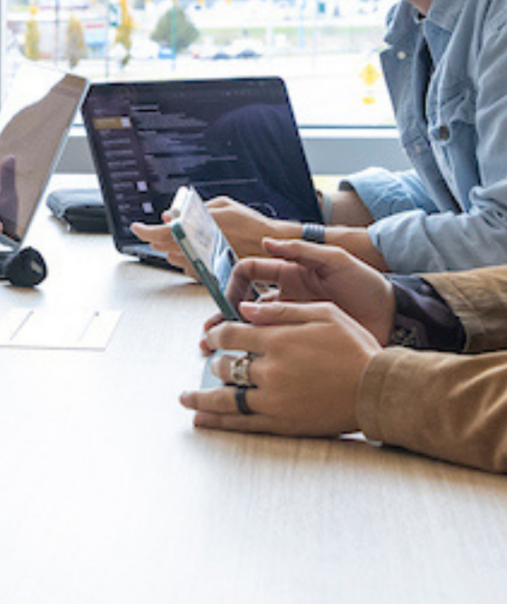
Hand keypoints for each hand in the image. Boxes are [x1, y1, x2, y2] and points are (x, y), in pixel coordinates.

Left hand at [132, 194, 303, 268]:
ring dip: (173, 247)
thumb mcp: (222, 206)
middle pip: (163, 246)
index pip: (161, 232)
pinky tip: (198, 248)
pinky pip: (187, 267)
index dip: (145, 230)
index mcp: (199, 228)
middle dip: (159, 237)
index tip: (136, 227)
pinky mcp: (208, 274)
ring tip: (185, 237)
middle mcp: (198, 248)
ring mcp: (202, 263)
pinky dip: (187, 256)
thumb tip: (169, 215)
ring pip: (173, 257)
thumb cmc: (251, 224)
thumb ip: (194, 210)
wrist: (271, 247)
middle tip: (161, 229)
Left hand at [181, 301, 379, 435]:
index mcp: (278, 340)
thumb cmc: (355, 347)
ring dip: (200, 397)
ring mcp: (274, 400)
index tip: (211, 338)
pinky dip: (218, 422)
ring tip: (185, 397)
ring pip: (226, 398)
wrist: (378, 389)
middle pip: (226, 366)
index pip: (230, 335)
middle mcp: (270, 371)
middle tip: (213, 362)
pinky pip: (241, 423)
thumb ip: (281, 310)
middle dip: (216, 362)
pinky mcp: (282, 422)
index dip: (215, 335)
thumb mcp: (324, 314)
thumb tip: (245, 309)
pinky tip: (201, 419)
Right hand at [227, 240, 395, 345]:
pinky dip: (254, 351)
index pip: (249, 272)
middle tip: (210, 334)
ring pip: (252, 326)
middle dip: (222, 315)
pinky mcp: (301, 338)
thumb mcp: (336, 261)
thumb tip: (266, 242)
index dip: (234, 282)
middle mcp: (285, 295)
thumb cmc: (366, 283)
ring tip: (215, 351)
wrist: (392, 316)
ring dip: (232, 337)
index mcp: (289, 272)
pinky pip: (271, 344)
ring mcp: (292, 318)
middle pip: (242, 303)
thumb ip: (301, 250)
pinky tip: (244, 361)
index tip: (230, 301)